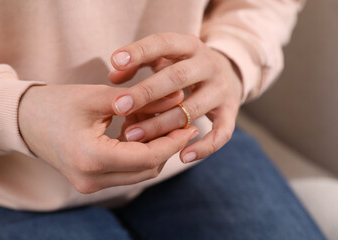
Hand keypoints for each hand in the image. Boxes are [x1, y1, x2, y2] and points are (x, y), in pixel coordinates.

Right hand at [18, 84, 196, 193]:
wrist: (25, 121)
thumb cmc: (56, 103)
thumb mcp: (97, 97)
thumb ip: (139, 100)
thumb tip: (177, 100)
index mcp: (91, 158)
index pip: (148, 157)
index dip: (173, 142)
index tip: (191, 127)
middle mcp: (91, 179)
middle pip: (147, 170)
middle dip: (168, 147)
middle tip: (181, 124)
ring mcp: (89, 184)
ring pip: (139, 173)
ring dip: (155, 151)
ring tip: (159, 124)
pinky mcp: (90, 182)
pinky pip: (126, 172)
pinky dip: (140, 154)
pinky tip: (141, 132)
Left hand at [109, 32, 242, 162]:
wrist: (228, 73)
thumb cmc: (184, 66)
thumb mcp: (165, 57)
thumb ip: (138, 63)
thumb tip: (113, 77)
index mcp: (190, 46)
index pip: (164, 43)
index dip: (140, 51)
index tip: (115, 61)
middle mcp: (209, 65)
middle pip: (177, 78)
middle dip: (146, 93)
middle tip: (119, 107)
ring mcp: (221, 90)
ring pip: (192, 109)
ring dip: (161, 124)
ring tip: (132, 136)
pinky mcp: (230, 112)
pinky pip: (221, 133)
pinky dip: (204, 147)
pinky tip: (182, 157)